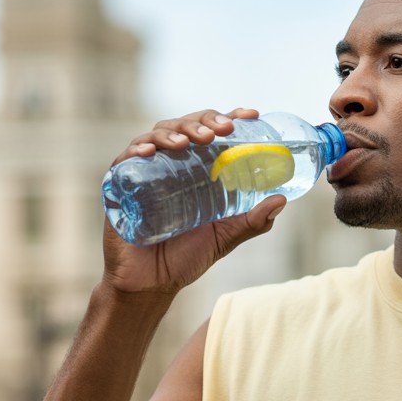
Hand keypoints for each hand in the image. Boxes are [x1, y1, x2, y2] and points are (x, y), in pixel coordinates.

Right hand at [102, 108, 285, 295]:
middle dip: (204, 121)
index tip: (250, 116)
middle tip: (223, 129)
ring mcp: (145, 172)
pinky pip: (124, 160)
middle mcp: (171, 164)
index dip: (229, 118)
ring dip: (175, 131)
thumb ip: (253, 221)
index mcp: (197, 169)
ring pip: (157, 135)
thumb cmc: (186, 257)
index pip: (212, 133)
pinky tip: (150, 152)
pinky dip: (137, 150)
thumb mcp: (225, 236)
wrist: (151, 284)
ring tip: (192, 141)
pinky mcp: (120, 186)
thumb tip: (281, 200)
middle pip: (185, 126)